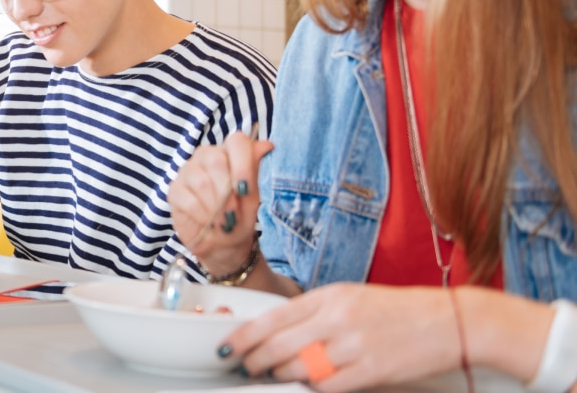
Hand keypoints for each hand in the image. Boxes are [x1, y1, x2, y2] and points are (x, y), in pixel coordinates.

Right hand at [167, 131, 272, 275]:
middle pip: (216, 159)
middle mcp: (206, 156)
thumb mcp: (253, 197)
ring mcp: (187, 172)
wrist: (222, 244)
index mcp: (229, 153)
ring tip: (223, 221)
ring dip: (215, 207)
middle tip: (234, 213)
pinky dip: (202, 216)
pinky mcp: (175, 190)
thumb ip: (255, 171)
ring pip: (200, 181)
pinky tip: (208, 223)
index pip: (236, 141)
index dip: (243, 163)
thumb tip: (268, 145)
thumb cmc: (239, 217)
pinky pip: (188, 199)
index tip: (246, 189)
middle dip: (228, 192)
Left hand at [224, 284, 464, 390]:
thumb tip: (280, 331)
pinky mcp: (372, 370)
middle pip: (279, 344)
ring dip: (280, 376)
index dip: (246, 335)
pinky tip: (307, 388)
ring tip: (273, 376)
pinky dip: (313, 389)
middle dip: (255, 359)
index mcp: (330, 296)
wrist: (449, 321)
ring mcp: (354, 345)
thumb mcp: (352, 297)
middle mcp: (337, 317)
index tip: (230, 345)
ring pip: (299, 367)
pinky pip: (328, 386)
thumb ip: (316, 312)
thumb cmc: (399, 310)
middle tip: (245, 366)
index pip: (274, 317)